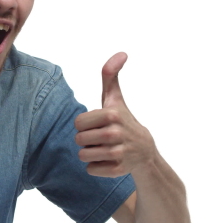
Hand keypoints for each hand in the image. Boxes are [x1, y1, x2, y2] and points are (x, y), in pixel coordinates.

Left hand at [74, 52, 156, 177]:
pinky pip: (91, 170)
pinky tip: (109, 161)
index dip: (84, 125)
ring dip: (90, 154)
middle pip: (79, 140)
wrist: (144, 151)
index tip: (98, 124)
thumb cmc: (123, 120)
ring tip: (104, 149)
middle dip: (86, 140)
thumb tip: (122, 52)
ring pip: (83, 156)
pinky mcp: (119, 170)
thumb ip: (111, 75)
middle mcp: (116, 133)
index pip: (78, 123)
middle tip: (100, 139)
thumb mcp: (116, 98)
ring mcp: (119, 153)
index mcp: (112, 114)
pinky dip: (96, 167)